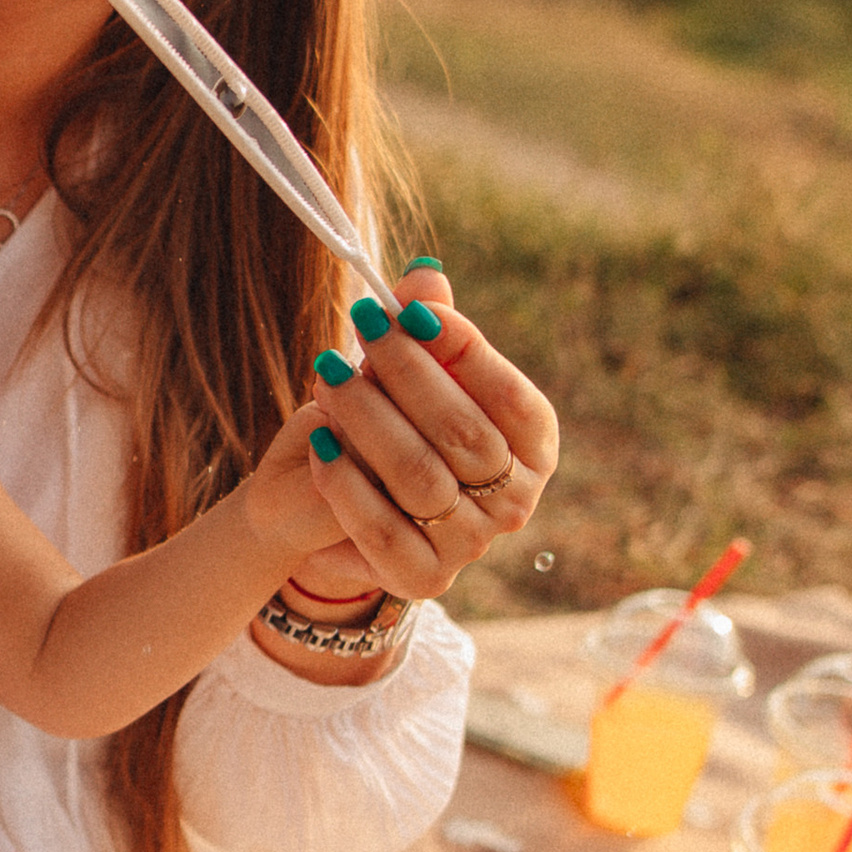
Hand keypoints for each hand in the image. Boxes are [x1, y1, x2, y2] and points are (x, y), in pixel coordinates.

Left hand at [247, 260, 558, 604]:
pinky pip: (382, 531)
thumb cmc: (395, 423)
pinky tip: (319, 441)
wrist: (346, 506)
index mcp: (532, 446)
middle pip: (464, 435)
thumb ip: (425, 327)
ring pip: (418, 478)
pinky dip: (347, 482)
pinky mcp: (423, 578)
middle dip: (408, 373)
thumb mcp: (412, 373)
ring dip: (368, 419)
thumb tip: (423, 272)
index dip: (467, 352)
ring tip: (326, 375)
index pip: (512, 399)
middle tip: (362, 325)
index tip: (414, 310)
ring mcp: (473, 545)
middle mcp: (516, 500)